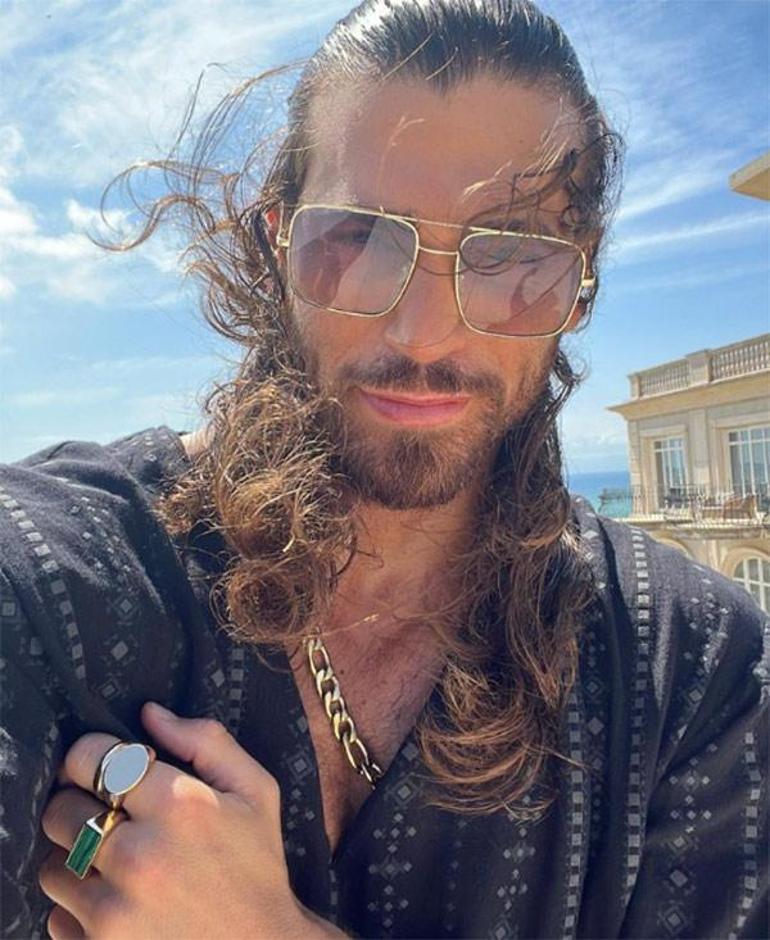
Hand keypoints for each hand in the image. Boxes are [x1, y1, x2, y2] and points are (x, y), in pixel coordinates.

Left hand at [39, 703, 342, 938]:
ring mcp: (114, 911)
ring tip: (118, 864)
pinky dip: (79, 910)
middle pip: (60, 809)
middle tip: (112, 817)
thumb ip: (205, 740)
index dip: (92, 756)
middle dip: (81, 806)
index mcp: (179, 804)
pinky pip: (56, 917)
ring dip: (78, 860)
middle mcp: (140, 855)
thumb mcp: (255, 789)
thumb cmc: (258, 864)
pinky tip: (120, 903)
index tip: (108, 770)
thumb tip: (148, 713)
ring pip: (53, 864)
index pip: (90, 757)